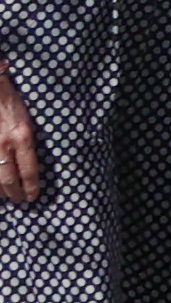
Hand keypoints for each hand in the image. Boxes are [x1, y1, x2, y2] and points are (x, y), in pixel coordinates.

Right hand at [0, 85, 37, 206]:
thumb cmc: (11, 102)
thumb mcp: (27, 121)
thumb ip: (27, 142)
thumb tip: (27, 163)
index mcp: (23, 137)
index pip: (28, 171)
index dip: (30, 187)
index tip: (32, 197)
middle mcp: (4, 145)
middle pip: (8, 179)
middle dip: (14, 193)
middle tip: (18, 200)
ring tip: (5, 196)